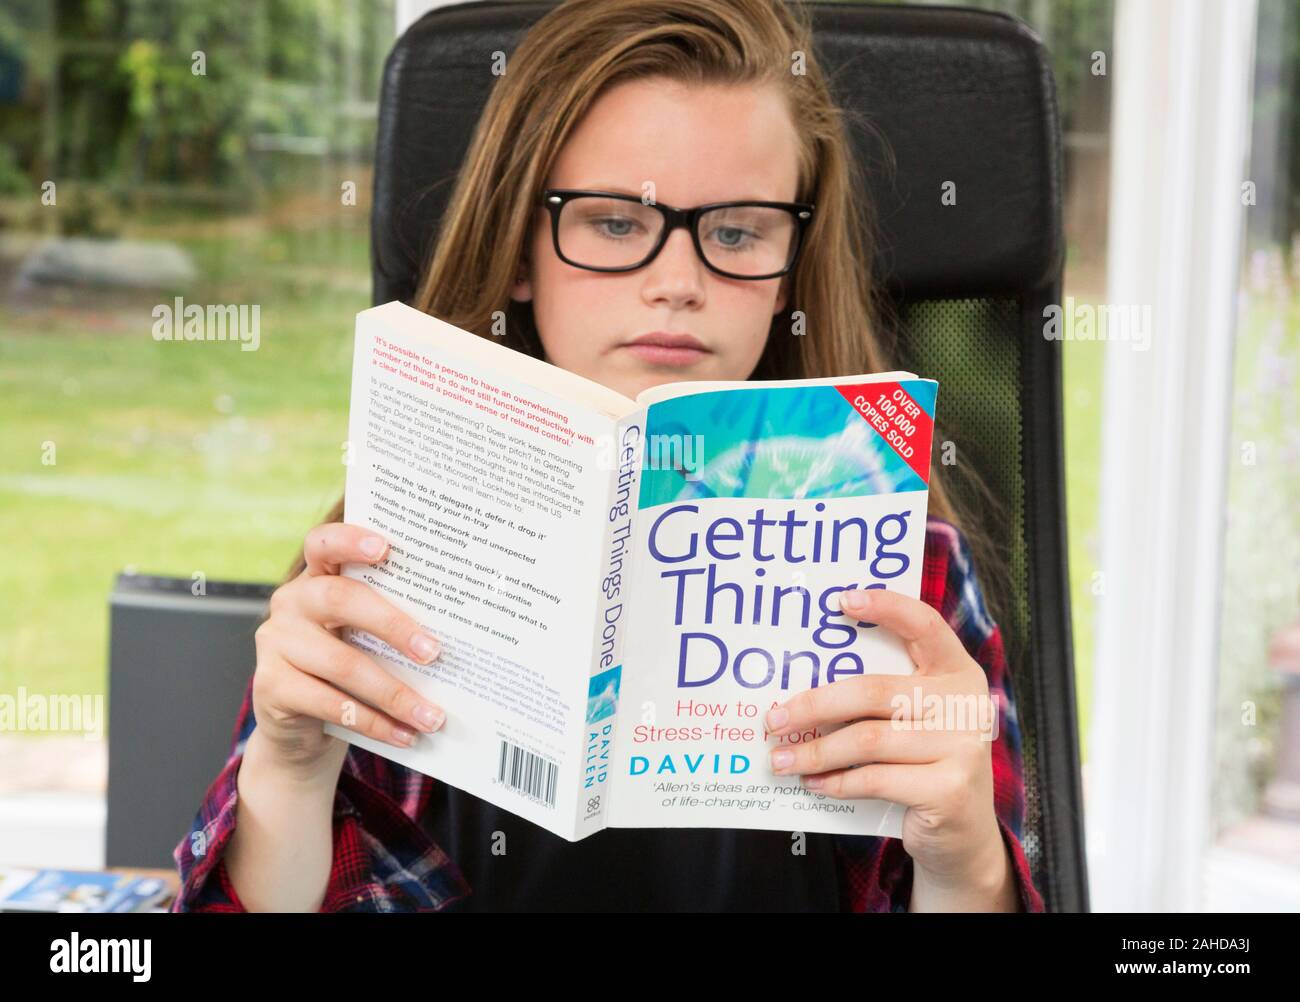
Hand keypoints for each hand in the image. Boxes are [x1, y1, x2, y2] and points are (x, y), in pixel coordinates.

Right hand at [250, 522, 447, 772]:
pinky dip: (374, 722)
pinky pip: (329, 703)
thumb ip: (391, 623)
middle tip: (434, 652)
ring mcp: (275, 642)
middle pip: (341, 599)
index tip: (386, 547)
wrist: (302, 730)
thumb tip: (454, 637)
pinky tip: (404, 735)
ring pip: (342, 663)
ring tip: (432, 716)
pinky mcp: (269, 685)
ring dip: (394, 693)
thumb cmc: (349, 670)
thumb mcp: (366, 639)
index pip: (324, 543)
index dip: (351, 539)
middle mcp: (290, 603)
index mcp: (317, 578)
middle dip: (394, 625)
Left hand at [765, 586, 1012, 905]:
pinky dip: (836, 781)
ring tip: (781, 758)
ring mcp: (962, 747)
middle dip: (813, 704)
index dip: (886, 607)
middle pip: (873, 690)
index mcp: (957, 672)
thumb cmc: (924, 762)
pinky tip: (813, 782)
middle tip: (772, 718)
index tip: (842, 600)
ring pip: (867, 739)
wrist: (964, 832)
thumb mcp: (916, 719)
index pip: (925, 625)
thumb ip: (884, 696)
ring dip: (815, 751)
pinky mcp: (949, 789)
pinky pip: (875, 779)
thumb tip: (802, 684)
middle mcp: (966, 703)